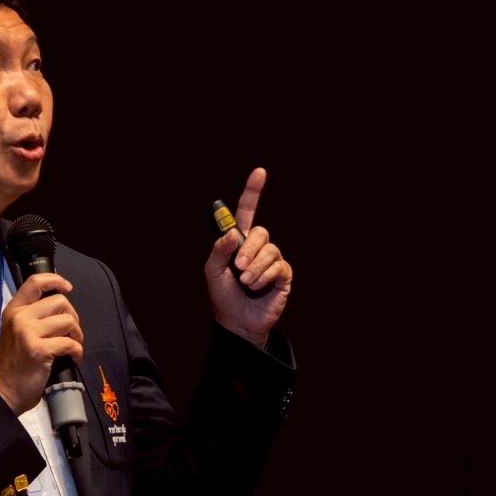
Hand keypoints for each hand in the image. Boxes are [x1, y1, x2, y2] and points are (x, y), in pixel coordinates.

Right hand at [0, 272, 83, 414]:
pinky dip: (77, 351)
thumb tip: (60, 307)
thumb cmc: (13, 364)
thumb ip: (31, 317)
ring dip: (77, 334)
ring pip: (68, 321)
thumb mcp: (15, 332)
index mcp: (13, 311)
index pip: (35, 282)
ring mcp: (29, 333)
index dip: (56, 280)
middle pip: (60, 301)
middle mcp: (20, 317)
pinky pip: (70, 343)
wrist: (5, 391)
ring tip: (73, 346)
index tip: (68, 287)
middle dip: (73, 317)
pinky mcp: (39, 350)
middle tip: (72, 333)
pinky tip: (73, 357)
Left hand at [206, 167, 292, 347]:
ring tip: (246, 283)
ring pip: (269, 251)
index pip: (247, 211)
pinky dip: (265, 278)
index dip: (253, 191)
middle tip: (238, 268)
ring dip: (254, 269)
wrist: (236, 322)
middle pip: (260, 232)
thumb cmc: (223, 296)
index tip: (260, 173)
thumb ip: (219, 249)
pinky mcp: (283, 275)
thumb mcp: (212, 271)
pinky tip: (258, 288)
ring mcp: (272, 260)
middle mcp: (257, 247)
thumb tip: (234, 234)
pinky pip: (278, 266)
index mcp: (239, 241)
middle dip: (248, 250)